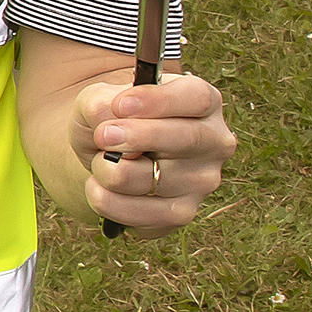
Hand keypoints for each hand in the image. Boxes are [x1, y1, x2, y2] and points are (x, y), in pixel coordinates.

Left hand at [71, 69, 231, 232]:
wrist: (103, 157)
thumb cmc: (110, 119)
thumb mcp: (99, 99)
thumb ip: (102, 104)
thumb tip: (110, 129)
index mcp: (202, 104)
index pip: (197, 98)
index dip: (158, 101)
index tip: (119, 105)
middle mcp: (213, 143)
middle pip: (186, 138)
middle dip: (136, 137)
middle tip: (102, 135)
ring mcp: (202, 182)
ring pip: (150, 178)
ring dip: (108, 169)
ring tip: (100, 160)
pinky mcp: (182, 213)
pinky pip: (138, 212)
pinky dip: (105, 199)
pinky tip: (98, 186)